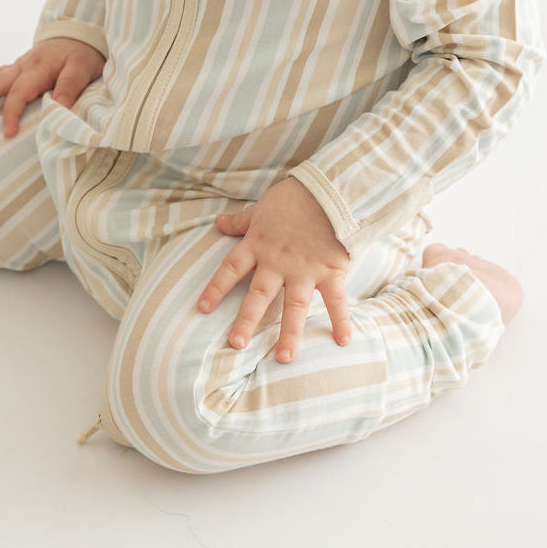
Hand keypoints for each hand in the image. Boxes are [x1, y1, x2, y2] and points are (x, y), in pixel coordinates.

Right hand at [0, 37, 104, 137]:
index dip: (12, 112)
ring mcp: (19, 65)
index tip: (8, 132)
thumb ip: (70, 85)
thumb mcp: (83, 68)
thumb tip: (57, 104)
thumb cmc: (82, 54)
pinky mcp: (18, 67)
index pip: (20, 91)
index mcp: (39, 67)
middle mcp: (24, 65)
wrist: (80, 34)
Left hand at [197, 177, 351, 363]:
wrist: (330, 189)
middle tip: (236, 345)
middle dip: (246, 320)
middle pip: (258, 295)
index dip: (216, 288)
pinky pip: (336, 299)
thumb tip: (219, 222)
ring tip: (284, 359)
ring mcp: (304, 269)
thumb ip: (242, 221)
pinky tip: (343, 341)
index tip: (203, 308)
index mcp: (259, 244)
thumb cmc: (296, 195)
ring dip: (289, 332)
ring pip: (294, 305)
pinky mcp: (330, 270)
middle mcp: (278, 262)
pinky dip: (341, 319)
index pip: (231, 268)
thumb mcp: (262, 206)